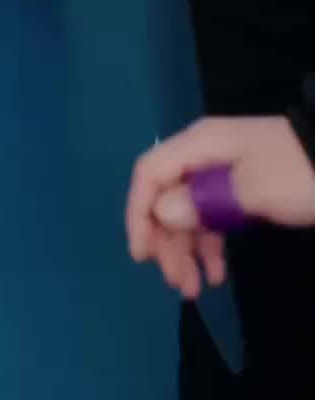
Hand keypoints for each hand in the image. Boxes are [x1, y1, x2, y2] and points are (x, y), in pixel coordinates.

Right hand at [126, 116, 314, 299]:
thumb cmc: (296, 174)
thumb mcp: (253, 189)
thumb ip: (203, 200)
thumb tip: (161, 213)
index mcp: (199, 144)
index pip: (150, 173)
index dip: (139, 213)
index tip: (142, 257)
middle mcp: (203, 155)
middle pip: (166, 197)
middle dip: (166, 242)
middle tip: (178, 283)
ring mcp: (221, 172)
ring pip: (187, 212)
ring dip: (185, 250)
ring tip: (193, 290)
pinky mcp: (238, 189)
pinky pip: (211, 217)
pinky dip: (209, 246)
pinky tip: (216, 276)